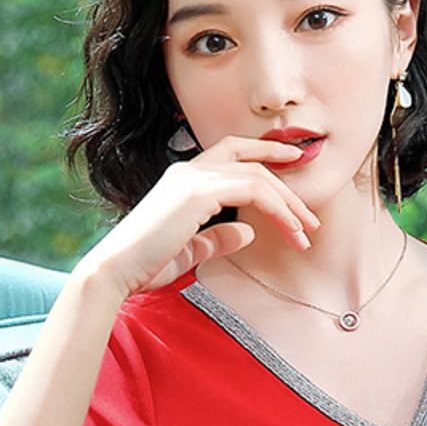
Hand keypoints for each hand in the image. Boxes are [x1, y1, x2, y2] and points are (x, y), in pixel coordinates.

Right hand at [79, 136, 319, 300]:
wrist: (116, 272)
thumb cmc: (146, 266)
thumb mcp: (191, 250)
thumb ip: (218, 239)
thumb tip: (248, 233)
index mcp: (184, 179)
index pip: (233, 153)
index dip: (265, 156)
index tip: (294, 168)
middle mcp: (189, 170)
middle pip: (251, 159)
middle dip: (287, 183)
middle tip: (310, 216)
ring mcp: (193, 178)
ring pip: (258, 176)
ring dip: (289, 204)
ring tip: (307, 232)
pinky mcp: (198, 193)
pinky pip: (253, 190)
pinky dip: (278, 209)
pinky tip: (290, 230)